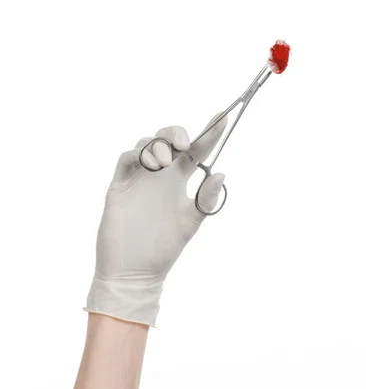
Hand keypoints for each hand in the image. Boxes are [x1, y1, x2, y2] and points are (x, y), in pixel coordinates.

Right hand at [85, 113, 227, 325]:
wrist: (134, 271)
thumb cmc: (164, 249)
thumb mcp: (192, 223)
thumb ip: (206, 199)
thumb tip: (222, 173)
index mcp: (179, 182)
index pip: (197, 151)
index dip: (209, 133)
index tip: (223, 117)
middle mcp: (160, 176)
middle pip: (168, 139)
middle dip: (177, 133)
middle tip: (185, 145)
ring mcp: (139, 178)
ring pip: (147, 143)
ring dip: (159, 145)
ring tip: (166, 163)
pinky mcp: (120, 185)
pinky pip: (127, 159)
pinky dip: (139, 154)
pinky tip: (150, 165)